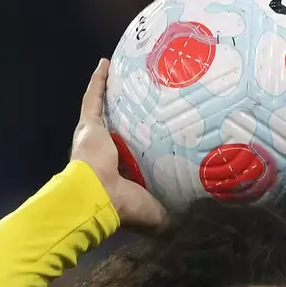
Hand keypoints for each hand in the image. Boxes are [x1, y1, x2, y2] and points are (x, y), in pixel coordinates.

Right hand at [72, 60, 167, 231]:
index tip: (162, 137)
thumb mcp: (158, 213)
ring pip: (106, 110)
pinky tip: (106, 63)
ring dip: (112, 94)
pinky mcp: (88, 126)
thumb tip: (197, 222)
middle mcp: (108, 156)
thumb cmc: (127, 206)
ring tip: (126, 77)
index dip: (148, 147)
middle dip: (131, 117)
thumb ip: (175, 214)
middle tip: (148, 99)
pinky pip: (93, 98)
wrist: (97, 196)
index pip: (139, 158)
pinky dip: (98, 81)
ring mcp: (96, 138)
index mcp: (124, 176)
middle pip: (123, 130)